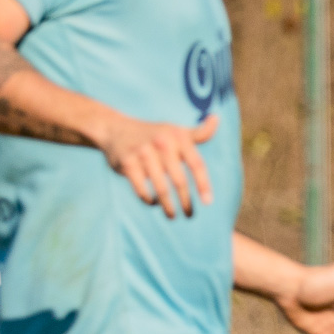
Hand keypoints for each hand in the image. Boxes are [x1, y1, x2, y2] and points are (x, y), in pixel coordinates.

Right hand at [96, 112, 218, 218]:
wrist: (116, 129)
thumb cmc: (155, 134)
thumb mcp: (177, 131)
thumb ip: (199, 132)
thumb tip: (216, 118)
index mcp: (177, 137)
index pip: (196, 164)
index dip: (203, 184)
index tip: (208, 202)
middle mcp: (161, 142)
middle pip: (179, 180)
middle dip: (186, 202)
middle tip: (190, 215)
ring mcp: (143, 152)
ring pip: (161, 188)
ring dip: (168, 206)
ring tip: (173, 216)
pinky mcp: (126, 162)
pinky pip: (141, 189)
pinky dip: (149, 199)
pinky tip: (153, 203)